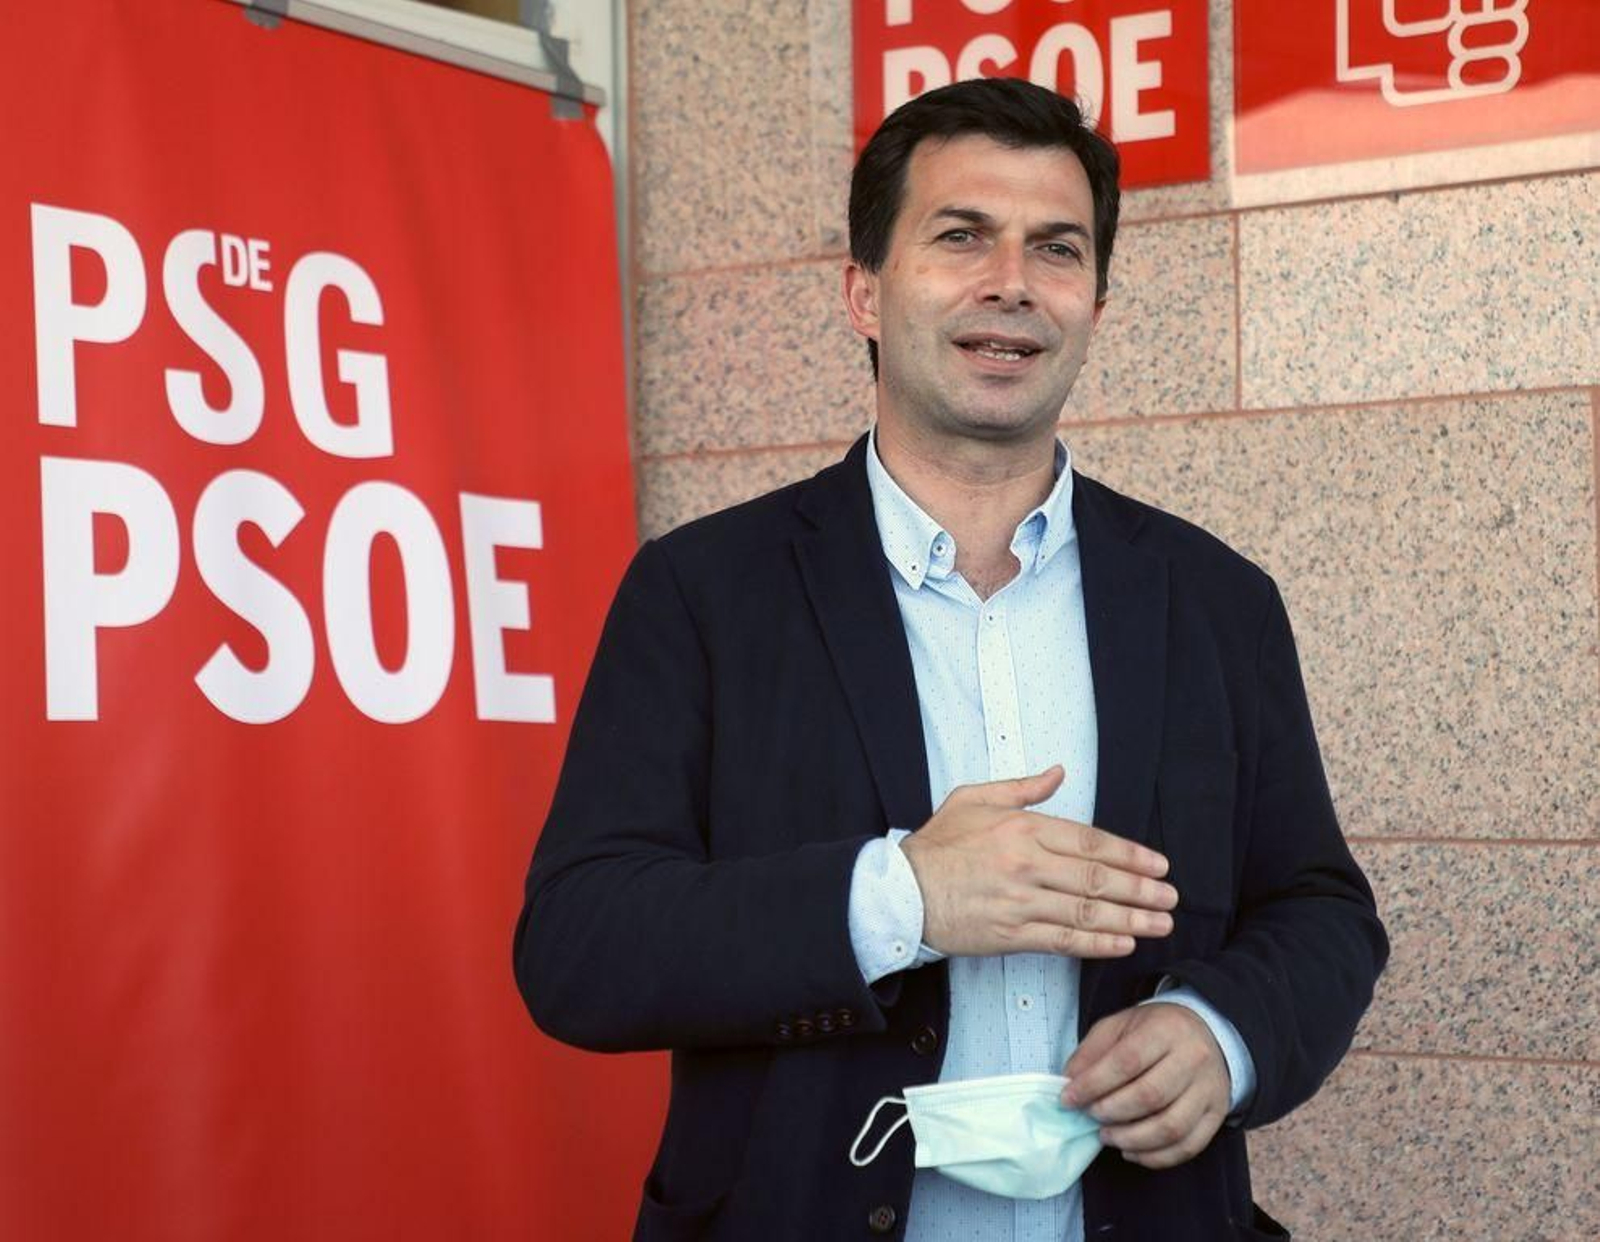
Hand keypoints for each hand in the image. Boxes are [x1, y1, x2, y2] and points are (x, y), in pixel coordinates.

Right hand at [899, 765, 1176, 958]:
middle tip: (1170, 897)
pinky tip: (1123, 943)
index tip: (1158, 865)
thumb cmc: (936, 846)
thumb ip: (1021, 787)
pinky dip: (1097, 943)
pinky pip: (1064, 940)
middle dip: (1141, 890)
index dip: (1130, 855)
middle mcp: (1026, 864)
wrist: (901, 893)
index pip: (1090, 842)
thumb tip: (1057, 772)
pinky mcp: (1011, 934)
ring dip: (1130, 919)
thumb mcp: (974, 799)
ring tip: (1160, 923)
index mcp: (1022, 828)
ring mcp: (1021, 902)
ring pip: (1087, 912)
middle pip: (1097, 878)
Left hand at [1062, 1003, 1229, 1168]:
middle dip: (1111, 1112)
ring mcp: (1209, 1089)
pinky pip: (1188, 1146)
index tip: (1069, 1099)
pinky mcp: (1217, 1114)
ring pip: (1171, 1127)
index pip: (1127, 1061)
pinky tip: (1131, 1150)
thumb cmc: (1155, 1031)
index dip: (1093, 1084)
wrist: (1207, 1033)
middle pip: (1150, 1096)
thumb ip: (1092, 1051)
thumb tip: (1070, 1081)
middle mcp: (1193, 1058)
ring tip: (1107, 1136)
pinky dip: (1156, 1157)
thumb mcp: (1119, 1026)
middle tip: (1090, 1116)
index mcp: (1165, 1030)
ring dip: (1131, 1139)